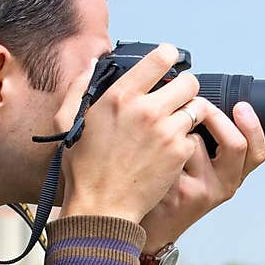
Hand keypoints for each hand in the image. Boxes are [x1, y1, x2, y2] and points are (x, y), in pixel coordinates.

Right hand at [57, 44, 203, 223]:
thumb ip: (79, 87)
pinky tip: (169, 150)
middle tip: (176, 99)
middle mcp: (146, 110)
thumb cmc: (83, 168)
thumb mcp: (67, 122)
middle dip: (184, 88)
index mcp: (120, 96)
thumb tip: (92, 62)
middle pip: (189, 81)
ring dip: (188, 114)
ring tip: (174, 125)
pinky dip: (185, 141)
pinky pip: (193, 136)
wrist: (102, 207)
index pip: (160, 58)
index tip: (170, 60)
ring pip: (196, 108)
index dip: (169, 56)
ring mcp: (166, 132)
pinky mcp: (179, 153)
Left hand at [140, 100, 264, 255]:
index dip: (253, 127)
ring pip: (194, 141)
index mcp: (232, 180)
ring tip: (165, 143)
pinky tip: (150, 156)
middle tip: (198, 104)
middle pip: (235, 144)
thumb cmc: (175, 195)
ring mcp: (199, 191)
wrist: (151, 227)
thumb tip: (212, 107)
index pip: (256, 152)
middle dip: (215, 115)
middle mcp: (221, 188)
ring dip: (178, 131)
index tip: (241, 106)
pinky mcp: (176, 190)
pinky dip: (158, 143)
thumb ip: (216, 151)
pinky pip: (169, 150)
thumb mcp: (204, 177)